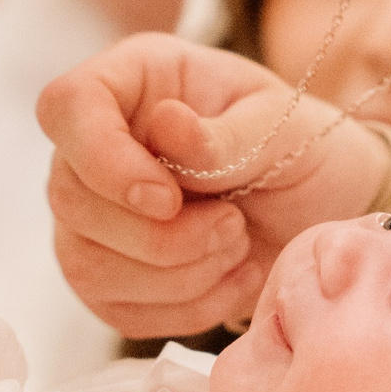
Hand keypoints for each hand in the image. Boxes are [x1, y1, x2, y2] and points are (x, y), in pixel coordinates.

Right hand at [37, 34, 390, 337]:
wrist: (323, 210)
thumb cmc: (301, 147)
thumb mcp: (284, 126)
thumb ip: (226, 134)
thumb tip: (166, 126)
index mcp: (133, 80)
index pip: (67, 105)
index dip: (102, 159)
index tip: (167, 199)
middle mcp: (96, 145)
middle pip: (70, 198)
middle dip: (160, 235)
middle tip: (233, 224)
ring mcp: (93, 215)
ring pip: (86, 265)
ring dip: (178, 274)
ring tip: (237, 245)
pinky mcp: (109, 278)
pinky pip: (118, 311)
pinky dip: (187, 308)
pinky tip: (233, 278)